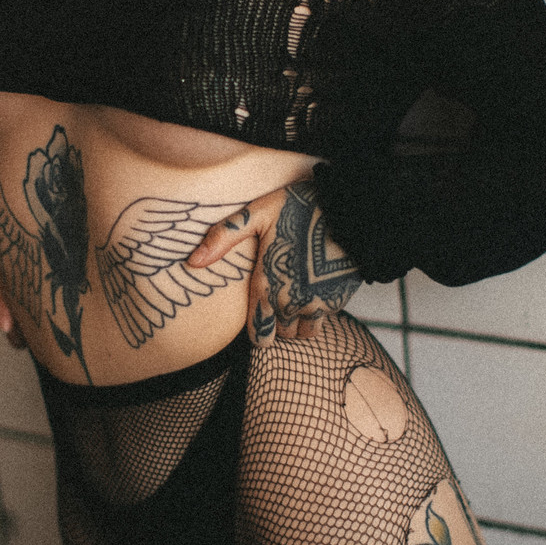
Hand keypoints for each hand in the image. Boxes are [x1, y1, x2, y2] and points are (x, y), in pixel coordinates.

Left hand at [187, 179, 361, 345]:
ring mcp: (317, 305)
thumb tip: (191, 261)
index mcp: (267, 287)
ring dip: (297, 322)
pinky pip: (324, 319)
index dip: (256, 328)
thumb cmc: (302, 208)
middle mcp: (291, 303)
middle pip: (279, 336)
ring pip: (303, 333)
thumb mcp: (258, 213)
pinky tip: (314, 288)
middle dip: (276, 324)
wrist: (354, 211)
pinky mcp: (339, 300)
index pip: (257, 336)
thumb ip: (224, 238)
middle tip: (276, 300)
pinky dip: (318, 312)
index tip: (258, 312)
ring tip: (295, 297)